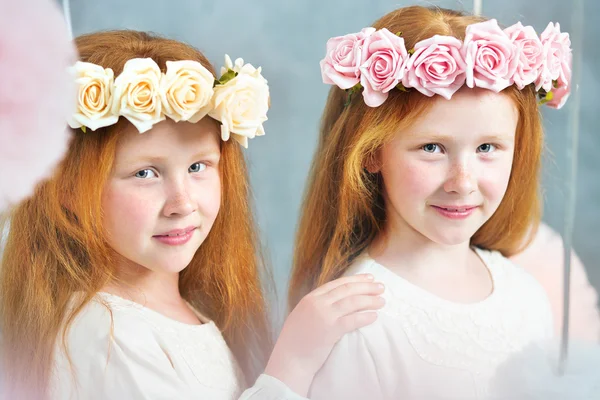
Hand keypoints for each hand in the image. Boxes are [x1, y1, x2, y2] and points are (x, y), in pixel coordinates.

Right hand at [264, 274, 384, 395]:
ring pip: (352, 302)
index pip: (337, 284)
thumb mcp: (303, 316)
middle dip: (366, 287)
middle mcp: (317, 303)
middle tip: (381, 287)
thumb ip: (317, 307)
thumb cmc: (296, 342)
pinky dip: (365, 316)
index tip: (369, 278)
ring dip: (369, 300)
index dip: (355, 280)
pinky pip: (352, 320)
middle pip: (347, 289)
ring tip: (382, 301)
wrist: (289, 361)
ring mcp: (324, 315)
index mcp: (310, 298)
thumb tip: (336, 302)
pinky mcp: (330, 330)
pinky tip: (375, 316)